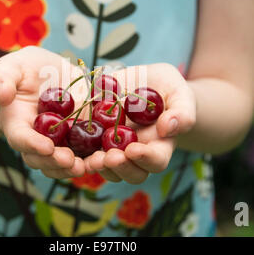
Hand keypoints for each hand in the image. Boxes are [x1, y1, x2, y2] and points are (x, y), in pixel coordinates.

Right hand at [0, 46, 88, 178]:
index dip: (32, 145)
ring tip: (91, 165)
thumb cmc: (24, 69)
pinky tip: (106, 157)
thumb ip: (2, 79)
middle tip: (71, 161)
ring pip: (61, 165)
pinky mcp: (76, 140)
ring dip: (75, 168)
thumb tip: (2, 96)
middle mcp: (34, 140)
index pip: (20, 139)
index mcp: (16, 124)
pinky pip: (83, 155)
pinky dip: (93, 159)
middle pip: (40, 159)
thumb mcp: (11, 67)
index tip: (47, 147)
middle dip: (55, 163)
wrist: (50, 73)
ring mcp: (56, 143)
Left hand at [84, 63, 195, 183]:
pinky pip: (85, 152)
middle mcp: (136, 152)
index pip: (156, 161)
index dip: (145, 159)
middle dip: (120, 167)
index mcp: (159, 145)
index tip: (133, 149)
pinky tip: (71, 147)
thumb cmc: (167, 88)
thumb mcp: (179, 93)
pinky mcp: (94, 137)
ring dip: (99, 166)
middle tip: (109, 157)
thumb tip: (168, 128)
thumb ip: (182, 112)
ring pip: (107, 169)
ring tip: (92, 157)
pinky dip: (79, 153)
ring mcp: (114, 147)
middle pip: (131, 173)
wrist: (142, 81)